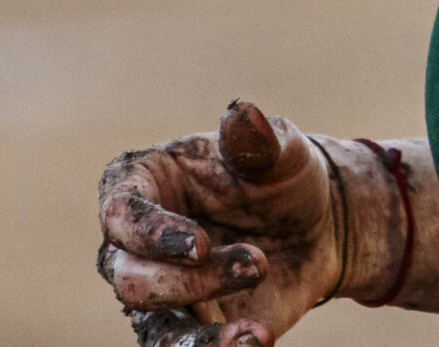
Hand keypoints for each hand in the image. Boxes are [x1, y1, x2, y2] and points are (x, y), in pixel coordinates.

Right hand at [98, 101, 343, 346]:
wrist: (319, 225)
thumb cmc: (283, 174)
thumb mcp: (281, 150)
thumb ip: (257, 139)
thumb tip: (242, 114)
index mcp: (146, 183)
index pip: (120, 213)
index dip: (151, 234)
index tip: (202, 245)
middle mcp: (138, 244)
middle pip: (130, 280)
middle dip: (189, 282)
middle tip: (257, 263)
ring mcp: (160, 291)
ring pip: (152, 329)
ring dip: (199, 338)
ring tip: (253, 334)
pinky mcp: (188, 329)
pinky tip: (259, 341)